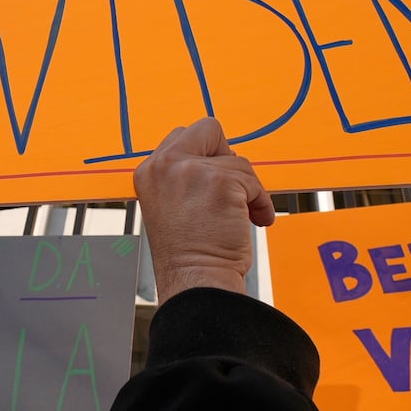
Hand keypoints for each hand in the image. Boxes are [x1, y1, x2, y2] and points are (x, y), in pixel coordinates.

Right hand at [134, 118, 274, 299]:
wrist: (196, 281)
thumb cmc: (189, 254)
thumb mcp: (171, 203)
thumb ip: (186, 176)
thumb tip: (225, 156)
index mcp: (149, 171)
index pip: (182, 136)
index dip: (205, 158)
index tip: (212, 186)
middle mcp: (165, 165)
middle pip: (208, 129)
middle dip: (227, 157)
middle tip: (230, 188)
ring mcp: (192, 171)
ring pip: (238, 161)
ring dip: (247, 190)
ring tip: (240, 218)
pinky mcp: (220, 182)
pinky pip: (254, 182)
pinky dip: (260, 203)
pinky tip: (254, 221)